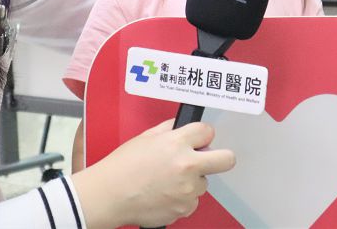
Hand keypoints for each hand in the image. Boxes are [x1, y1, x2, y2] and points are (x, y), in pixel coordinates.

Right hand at [71, 120, 235, 228]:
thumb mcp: (145, 137)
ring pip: (204, 183)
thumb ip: (169, 130)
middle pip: (226, 159)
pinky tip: (164, 194)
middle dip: (220, 157)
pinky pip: (192, 201)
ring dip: (192, 181)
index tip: (199, 139)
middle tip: (208, 159)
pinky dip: (182, 199)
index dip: (203, 135)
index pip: (207, 132)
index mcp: (177, 143)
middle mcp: (187, 166)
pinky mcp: (184, 208)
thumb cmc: (123, 167)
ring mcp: (188, 189)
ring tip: (167, 181)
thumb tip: (183, 127)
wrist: (110, 195)